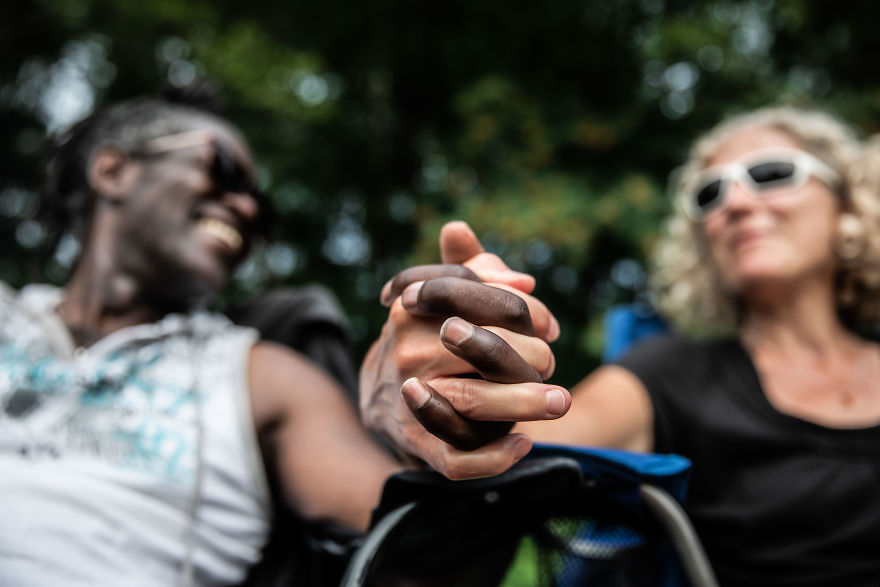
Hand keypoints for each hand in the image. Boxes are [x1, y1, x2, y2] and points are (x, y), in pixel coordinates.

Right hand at [360, 221, 568, 478]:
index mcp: (415, 307)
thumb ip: (481, 275)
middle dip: (532, 355)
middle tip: (551, 362)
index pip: (479, 299)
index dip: (527, 310)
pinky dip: (494, 456)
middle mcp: (408, 352)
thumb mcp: (445, 296)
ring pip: (473, 400)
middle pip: (482, 348)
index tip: (548, 326)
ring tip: (561, 400)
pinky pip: (457, 459)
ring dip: (524, 402)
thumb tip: (525, 282)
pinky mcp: (419, 443)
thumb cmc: (430, 336)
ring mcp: (411, 398)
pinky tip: (524, 443)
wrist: (383, 395)